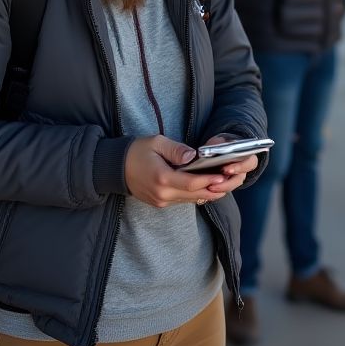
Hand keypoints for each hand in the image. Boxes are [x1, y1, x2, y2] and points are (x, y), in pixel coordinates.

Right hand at [124, 135, 256, 207]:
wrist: (114, 168)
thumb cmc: (136, 151)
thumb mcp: (156, 143)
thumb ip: (176, 150)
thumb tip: (194, 155)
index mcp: (161, 178)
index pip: (191, 183)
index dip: (208, 180)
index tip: (222, 177)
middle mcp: (162, 194)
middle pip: (194, 194)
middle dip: (213, 189)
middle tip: (230, 182)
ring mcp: (160, 201)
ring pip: (190, 199)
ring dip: (207, 193)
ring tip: (224, 185)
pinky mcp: (160, 203)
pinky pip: (182, 200)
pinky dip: (196, 195)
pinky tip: (207, 187)